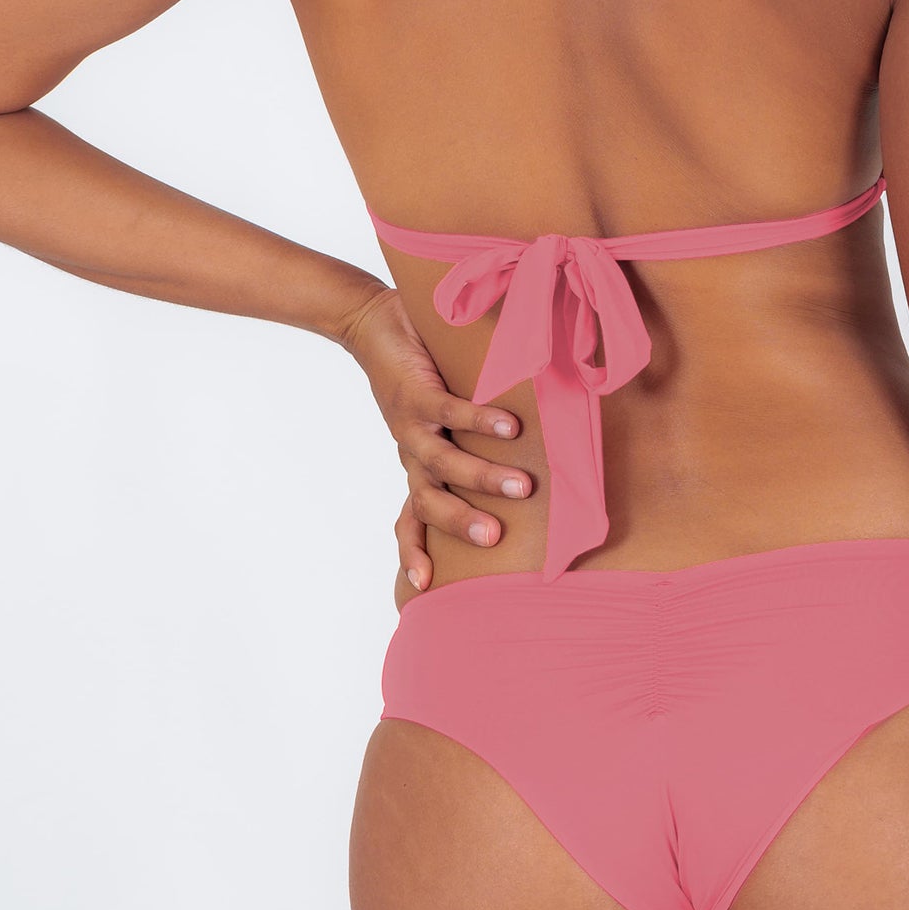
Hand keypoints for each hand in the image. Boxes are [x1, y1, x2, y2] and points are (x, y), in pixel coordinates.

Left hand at [340, 285, 530, 590]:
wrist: (370, 321)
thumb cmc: (416, 368)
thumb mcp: (444, 411)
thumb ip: (479, 432)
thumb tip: (538, 441)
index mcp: (418, 462)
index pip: (410, 517)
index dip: (413, 551)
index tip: (423, 588)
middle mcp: (412, 450)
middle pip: (427, 503)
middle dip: (460, 524)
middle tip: (497, 537)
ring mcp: (411, 423)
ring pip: (441, 464)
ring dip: (482, 478)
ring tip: (523, 486)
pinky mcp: (415, 392)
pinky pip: (448, 411)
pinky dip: (479, 420)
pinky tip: (510, 426)